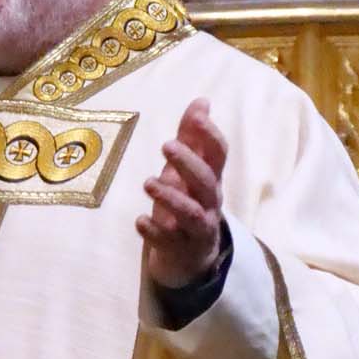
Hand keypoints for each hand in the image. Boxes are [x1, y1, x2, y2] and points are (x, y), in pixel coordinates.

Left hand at [136, 98, 226, 289]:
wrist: (189, 257)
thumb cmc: (188, 203)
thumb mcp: (189, 171)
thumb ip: (192, 138)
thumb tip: (202, 101)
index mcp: (211, 180)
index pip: (219, 155)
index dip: (210, 135)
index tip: (197, 116)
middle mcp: (209, 203)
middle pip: (206, 182)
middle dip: (189, 163)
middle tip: (166, 145)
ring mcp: (196, 229)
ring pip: (191, 213)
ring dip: (170, 197)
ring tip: (148, 182)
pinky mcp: (179, 250)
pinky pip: (168, 241)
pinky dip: (154, 231)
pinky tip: (140, 220)